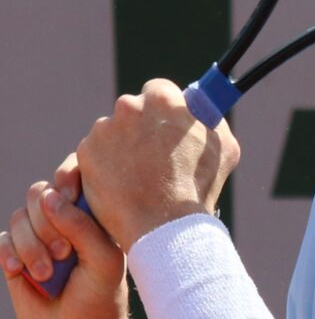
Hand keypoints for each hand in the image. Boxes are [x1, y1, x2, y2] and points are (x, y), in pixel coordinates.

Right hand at [1, 154, 138, 318]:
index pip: (77, 175)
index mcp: (94, 217)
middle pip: (40, 193)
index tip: (71, 195)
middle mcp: (65, 223)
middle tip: (64, 254)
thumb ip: (82, 225)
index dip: (67, 177)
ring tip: (47, 275)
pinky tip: (22, 275)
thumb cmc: (100, 301)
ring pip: (19, 217)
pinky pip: (2, 239)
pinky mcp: (17, 257)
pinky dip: (11, 255)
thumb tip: (49, 195)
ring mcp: (39, 239)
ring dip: (30, 246)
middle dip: (46, 223)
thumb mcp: (104, 262)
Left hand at [76, 78, 240, 251]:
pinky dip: (106, 169)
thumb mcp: (224, 149)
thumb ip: (211, 123)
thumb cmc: (197, 189)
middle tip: (153, 158)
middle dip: (141, 130)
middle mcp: (129, 106)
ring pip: (112, 134)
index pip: (159, 91)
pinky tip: (122, 187)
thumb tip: (204, 114)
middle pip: (133, 111)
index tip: (167, 127)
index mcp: (163, 99)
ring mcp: (104, 129)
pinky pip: (96, 156)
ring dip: (122, 150)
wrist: (163, 226)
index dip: (165, 112)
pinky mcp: (86, 153)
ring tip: (139, 180)